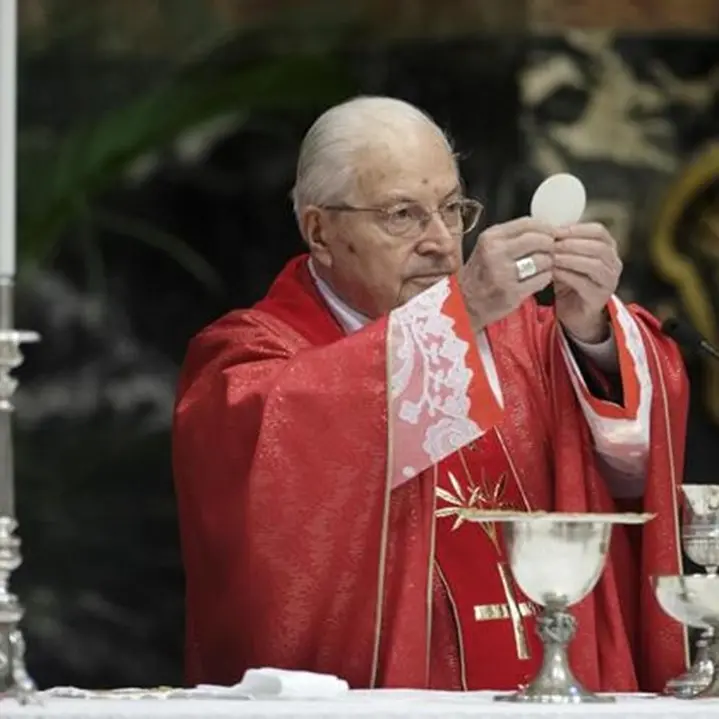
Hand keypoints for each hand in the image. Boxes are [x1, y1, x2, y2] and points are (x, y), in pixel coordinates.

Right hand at [458, 216, 553, 330]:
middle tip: (549, 251)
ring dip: (548, 263)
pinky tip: (538, 279)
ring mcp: (504, 274)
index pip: (527, 223)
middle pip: (539, 240)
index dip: (545, 227)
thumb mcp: (487, 247)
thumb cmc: (479, 275)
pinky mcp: (512, 293)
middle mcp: (495, 253)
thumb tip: (543, 229)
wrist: (464, 304)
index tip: (551, 233)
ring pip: (543, 260)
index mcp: (490, 238)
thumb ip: (511, 236)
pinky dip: (545, 278)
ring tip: (542, 267)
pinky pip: (542, 279)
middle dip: (550, 245)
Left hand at [552, 223, 621, 342]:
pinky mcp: (600, 297)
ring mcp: (610, 281)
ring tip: (551, 258)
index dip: (576, 229)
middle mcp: (614, 263)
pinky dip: (568, 276)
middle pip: (599, 247)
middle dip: (572, 244)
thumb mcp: (565, 257)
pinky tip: (553, 273)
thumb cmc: (568, 280)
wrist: (573, 311)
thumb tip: (545, 226)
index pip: (599, 231)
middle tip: (551, 244)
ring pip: (595, 265)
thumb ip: (561, 243)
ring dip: (570, 259)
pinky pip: (586, 283)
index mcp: (607, 248)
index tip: (555, 230)